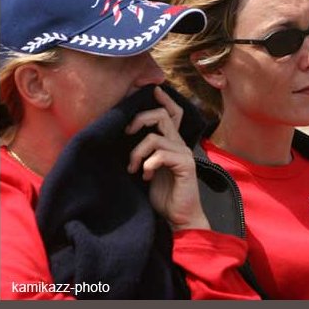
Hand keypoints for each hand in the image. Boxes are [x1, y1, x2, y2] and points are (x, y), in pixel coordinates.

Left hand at [125, 86, 209, 231]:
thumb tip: (124, 136)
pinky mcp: (185, 165)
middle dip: (140, 120)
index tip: (151, 90)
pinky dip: (148, 164)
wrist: (179, 218)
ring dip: (138, 152)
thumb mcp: (148, 168)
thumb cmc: (163, 195)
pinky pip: (161, 154)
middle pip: (162, 115)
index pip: (172, 112)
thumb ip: (144, 152)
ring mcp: (183, 154)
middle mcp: (180, 144)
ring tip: (133, 168)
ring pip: (155, 136)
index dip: (163, 99)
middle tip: (127, 133)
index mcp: (172, 143)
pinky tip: (147, 177)